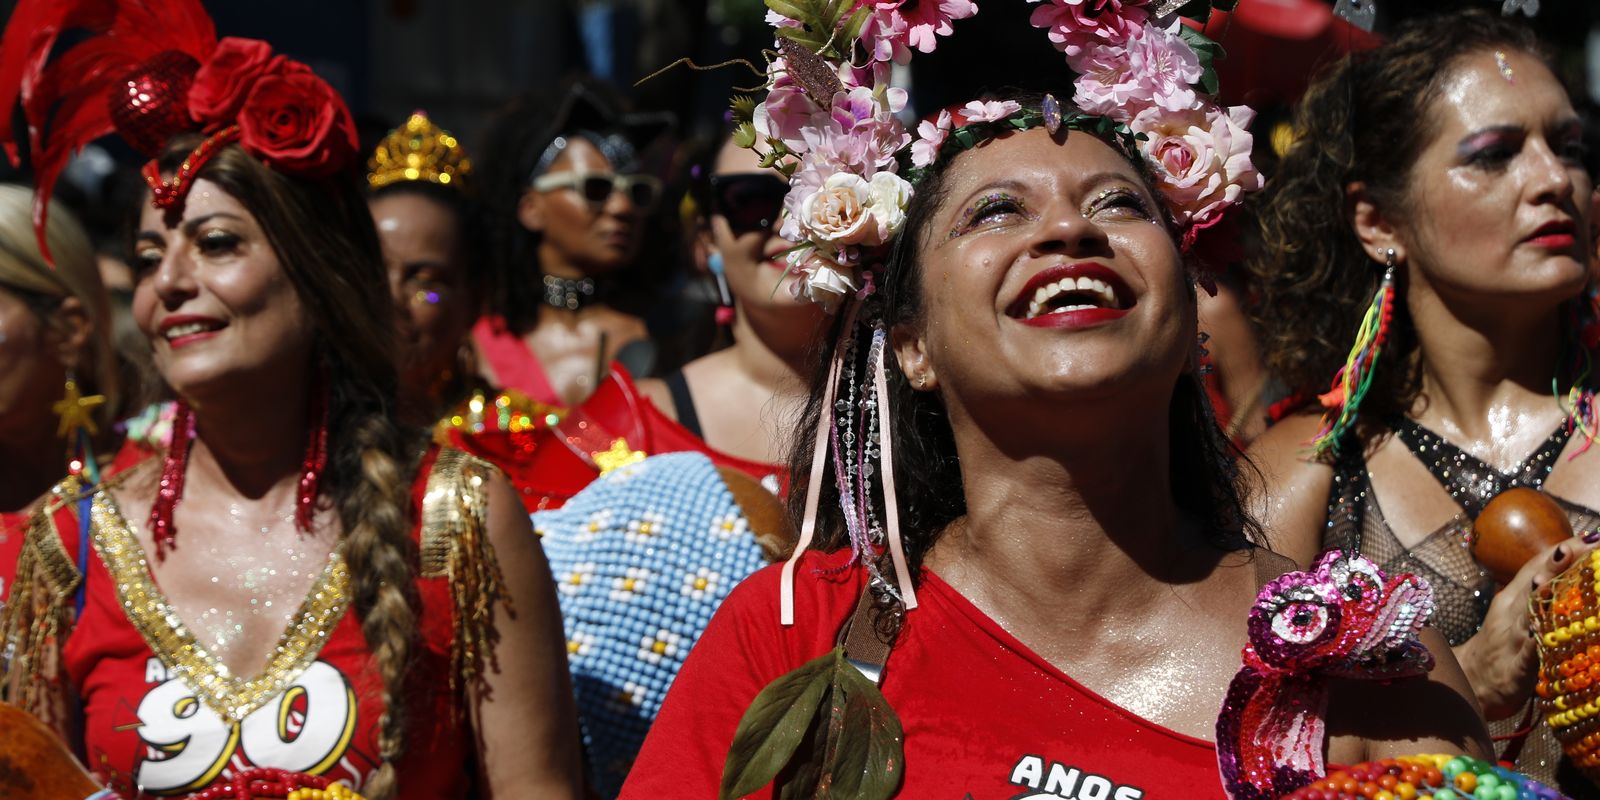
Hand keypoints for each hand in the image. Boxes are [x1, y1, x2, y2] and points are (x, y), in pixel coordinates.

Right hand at [1456, 537, 1594, 719]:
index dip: (1561, 549)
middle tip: (1584, 545)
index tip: (1589, 535)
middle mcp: (1510, 615)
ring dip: (1542, 597)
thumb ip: (1537, 594)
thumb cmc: (1502, 649)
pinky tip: (1540, 635)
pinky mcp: (1513, 671)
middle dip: (1558, 564)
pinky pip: (1525, 657)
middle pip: (1533, 584)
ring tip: (1554, 579)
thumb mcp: (1516, 616)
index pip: (1536, 567)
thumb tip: (1564, 568)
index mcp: (1511, 599)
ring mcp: (1510, 641)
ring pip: (1528, 615)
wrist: (1471, 685)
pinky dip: (1533, 645)